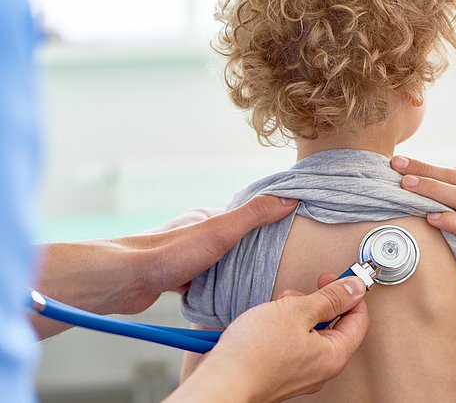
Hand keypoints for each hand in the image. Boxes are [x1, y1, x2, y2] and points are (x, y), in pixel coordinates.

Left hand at [35, 196, 296, 336]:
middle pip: (232, 243)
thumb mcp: (220, 231)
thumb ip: (254, 216)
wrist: (123, 281)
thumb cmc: (169, 253)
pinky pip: (201, 284)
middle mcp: (194, 234)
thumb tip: (289, 198)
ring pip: (216, 265)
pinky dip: (213, 291)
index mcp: (205, 217)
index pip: (244, 218)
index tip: (288, 238)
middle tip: (274, 270)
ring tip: (254, 288)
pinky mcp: (173, 279)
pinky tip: (224, 301)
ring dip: (231, 275)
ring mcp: (183, 257)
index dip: (266, 226)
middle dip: (250, 254)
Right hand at [168, 276, 369, 402]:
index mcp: (334, 355)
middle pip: (333, 325)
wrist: (220, 382)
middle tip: (297, 295)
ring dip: (294, 313)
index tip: (334, 278)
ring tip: (274, 311)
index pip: (359, 319)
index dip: (349, 293)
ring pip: (308, 331)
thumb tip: (354, 288)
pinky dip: (281, 327)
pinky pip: (291, 342)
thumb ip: (329, 298)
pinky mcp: (281, 371)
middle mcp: (321, 368)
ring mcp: (300, 372)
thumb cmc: (254, 354)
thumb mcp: (296, 311)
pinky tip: (264, 323)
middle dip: (315, 302)